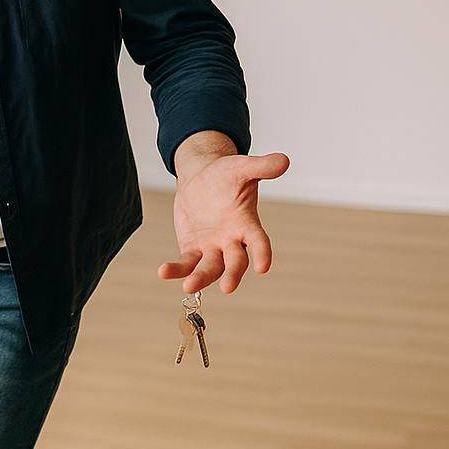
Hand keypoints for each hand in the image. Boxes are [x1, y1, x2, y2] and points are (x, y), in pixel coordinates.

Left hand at [158, 151, 288, 293]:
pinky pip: (186, 263)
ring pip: (209, 268)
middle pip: (235, 262)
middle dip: (232, 274)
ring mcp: (212, 248)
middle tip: (227, 287)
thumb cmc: (226, 174)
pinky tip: (164, 271)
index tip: (263, 267)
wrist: (201, 178)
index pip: (258, 241)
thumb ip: (261, 166)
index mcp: (247, 223)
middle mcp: (232, 241)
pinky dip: (176, 269)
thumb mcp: (241, 167)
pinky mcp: (193, 249)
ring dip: (200, 278)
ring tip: (188, 286)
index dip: (262, 253)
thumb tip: (284, 160)